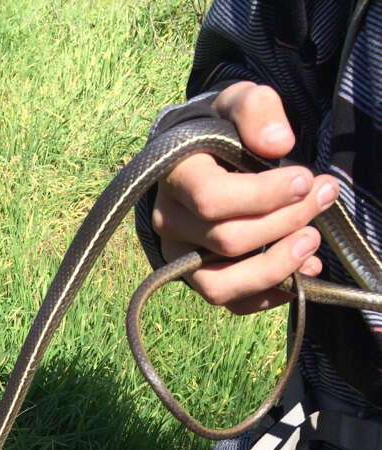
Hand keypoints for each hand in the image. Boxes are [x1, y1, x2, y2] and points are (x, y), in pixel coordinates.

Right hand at [152, 82, 339, 313]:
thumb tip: (279, 143)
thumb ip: (256, 111)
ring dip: (274, 268)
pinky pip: (231, 303)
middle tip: (324, 196)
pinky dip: (270, 294)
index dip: (262, 196)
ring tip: (313, 241)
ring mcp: (180, 258)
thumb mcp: (236, 102)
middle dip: (285, 221)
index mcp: (174, 178)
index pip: (212, 199)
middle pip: (227, 240)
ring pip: (220, 285)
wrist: (199, 157)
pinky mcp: (198, 279)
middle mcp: (170, 224)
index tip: (305, 179)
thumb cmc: (220, 129)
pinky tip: (304, 271)